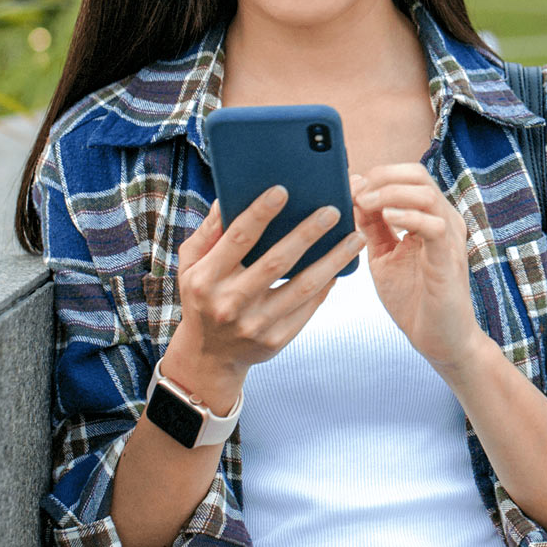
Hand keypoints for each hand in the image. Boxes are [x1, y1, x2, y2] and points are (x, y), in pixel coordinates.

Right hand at [160, 188, 366, 407]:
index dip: (259, 213)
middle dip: (307, 233)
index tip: (282, 190)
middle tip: (332, 210)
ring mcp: (255, 325)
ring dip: (333, 259)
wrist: (208, 356)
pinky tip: (342, 265)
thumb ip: (208, 232)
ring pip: (303, 287)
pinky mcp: (276, 340)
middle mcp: (230, 303)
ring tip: (356, 237)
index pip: (237, 239)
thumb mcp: (191, 265)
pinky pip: (309, 307)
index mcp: (206, 278)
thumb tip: (230, 196)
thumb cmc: (202, 296)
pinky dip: (327, 284)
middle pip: (276, 262)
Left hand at [353, 164, 487, 370]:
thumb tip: (354, 196)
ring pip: (426, 193)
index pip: (407, 176)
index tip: (349, 186)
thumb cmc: (413, 298)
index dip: (377, 175)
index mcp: (429, 216)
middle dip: (381, 177)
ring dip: (389, 193)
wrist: (438, 339)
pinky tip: (386, 221)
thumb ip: (372, 228)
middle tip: (355, 192)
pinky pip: (434, 226)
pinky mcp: (449, 259)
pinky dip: (408, 217)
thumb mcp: (383, 256)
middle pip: (418, 174)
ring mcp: (450, 237)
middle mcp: (443, 219)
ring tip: (365, 203)